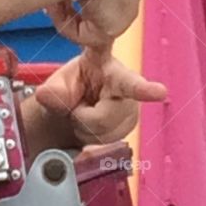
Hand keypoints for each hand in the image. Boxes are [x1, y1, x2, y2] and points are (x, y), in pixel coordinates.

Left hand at [20, 48, 166, 153]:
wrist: (74, 104)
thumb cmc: (70, 87)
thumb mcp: (56, 84)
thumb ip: (52, 90)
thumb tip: (45, 95)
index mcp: (105, 63)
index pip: (122, 73)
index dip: (143, 87)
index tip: (159, 93)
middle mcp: (125, 81)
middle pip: (107, 116)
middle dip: (84, 119)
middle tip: (75, 109)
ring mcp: (131, 103)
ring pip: (108, 132)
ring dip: (88, 130)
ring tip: (84, 114)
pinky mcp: (131, 122)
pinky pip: (109, 141)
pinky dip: (93, 139)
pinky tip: (91, 125)